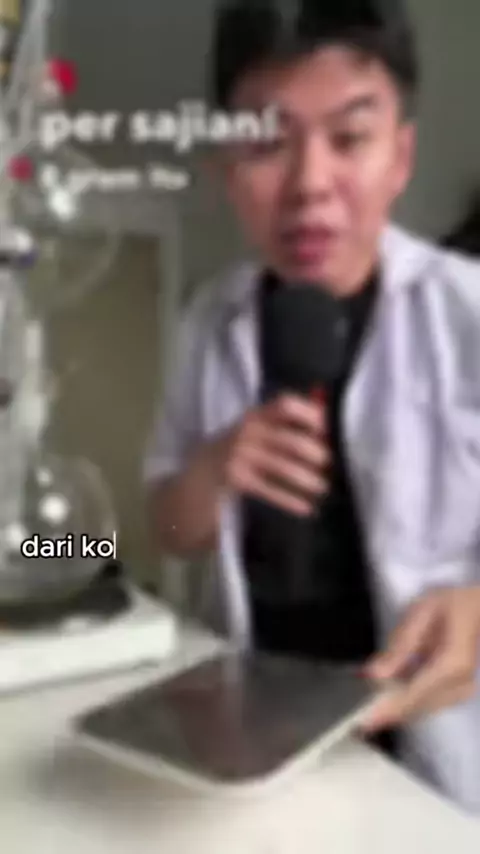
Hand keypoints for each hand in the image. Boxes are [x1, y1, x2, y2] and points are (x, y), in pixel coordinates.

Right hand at [222, 393, 328, 515]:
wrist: (203, 467)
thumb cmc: (243, 445)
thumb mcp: (259, 427)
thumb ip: (290, 424)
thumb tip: (332, 430)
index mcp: (258, 413)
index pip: (286, 404)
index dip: (311, 414)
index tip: (329, 429)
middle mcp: (248, 430)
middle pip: (292, 441)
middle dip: (318, 455)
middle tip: (333, 466)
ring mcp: (241, 454)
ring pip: (283, 468)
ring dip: (309, 480)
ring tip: (324, 488)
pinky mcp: (237, 478)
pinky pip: (269, 490)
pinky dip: (291, 500)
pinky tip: (307, 508)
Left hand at [360, 586, 479, 731]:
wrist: (477, 609)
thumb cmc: (452, 604)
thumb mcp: (423, 612)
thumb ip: (401, 644)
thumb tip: (375, 673)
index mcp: (452, 665)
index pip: (413, 695)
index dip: (386, 709)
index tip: (363, 721)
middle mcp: (460, 685)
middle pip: (415, 708)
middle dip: (384, 711)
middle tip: (357, 713)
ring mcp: (461, 693)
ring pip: (419, 710)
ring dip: (392, 707)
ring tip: (367, 704)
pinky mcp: (457, 694)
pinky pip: (425, 704)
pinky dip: (404, 701)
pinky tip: (386, 694)